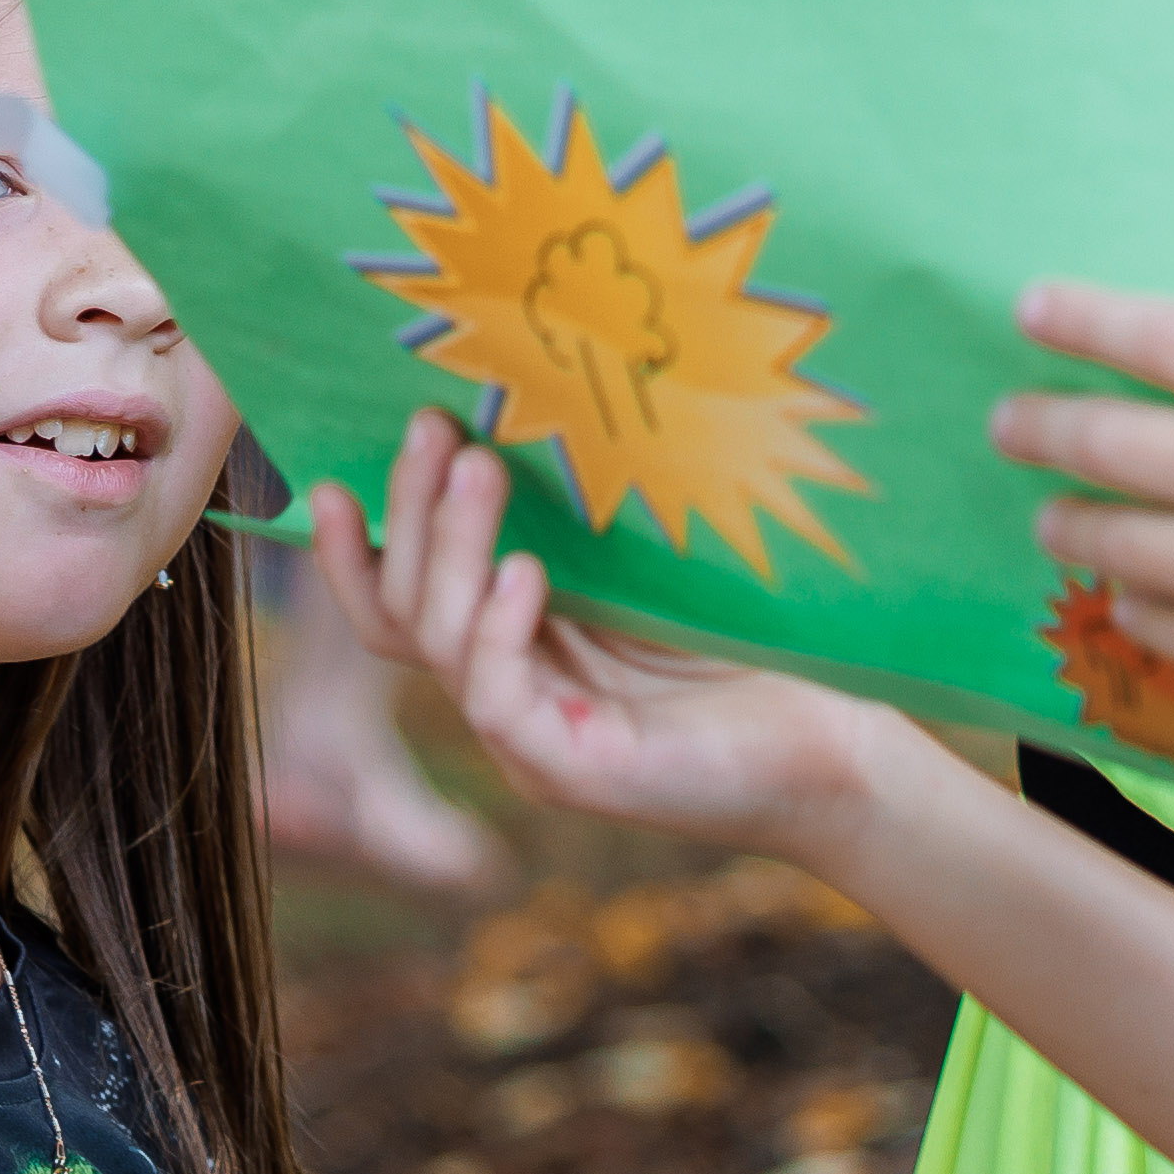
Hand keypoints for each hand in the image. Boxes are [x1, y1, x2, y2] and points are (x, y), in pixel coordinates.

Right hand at [333, 415, 901, 854]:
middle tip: (431, 428)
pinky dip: (499, 629)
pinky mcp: (573, 772)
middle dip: (407, 514)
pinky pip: (496, 698)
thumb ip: (587, 521)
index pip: (397, 606)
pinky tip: (527, 572)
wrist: (836, 746)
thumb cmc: (752, 650)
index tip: (336, 473)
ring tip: (481, 467)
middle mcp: (507, 697)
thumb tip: (535, 402)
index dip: (354, 549)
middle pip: (403, 612)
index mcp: (514, 650)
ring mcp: (531, 742)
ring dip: (452, 547)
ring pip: (441, 643)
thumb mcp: (650, 570)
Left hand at [1000, 280, 1173, 792]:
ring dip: (1070, 521)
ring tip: (1054, 514)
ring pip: (1110, 538)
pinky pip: (1150, 621)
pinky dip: (1133, 600)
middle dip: (1041, 424)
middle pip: (1110, 438)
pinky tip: (1133, 590)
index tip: (1032, 308)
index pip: (1170, 337)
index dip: (1086, 319)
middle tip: (1008, 420)